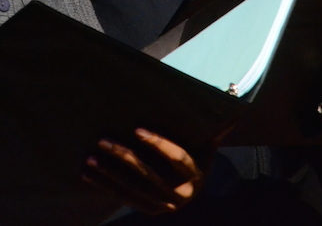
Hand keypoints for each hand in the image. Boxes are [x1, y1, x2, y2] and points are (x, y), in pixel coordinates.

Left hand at [83, 129, 205, 216]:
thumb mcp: (208, 147)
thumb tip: (234, 110)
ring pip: (132, 188)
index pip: (176, 157)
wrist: (193, 189)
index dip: (158, 144)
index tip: (137, 130)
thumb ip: (215, 130)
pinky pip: (123, 197)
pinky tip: (87, 173)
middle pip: (149, 174)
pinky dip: (104, 185)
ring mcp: (163, 206)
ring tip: (90, 157)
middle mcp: (180, 195)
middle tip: (103, 140)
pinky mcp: (148, 210)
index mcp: (195, 175)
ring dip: (108, 173)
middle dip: (124, 157)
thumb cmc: (197, 158)